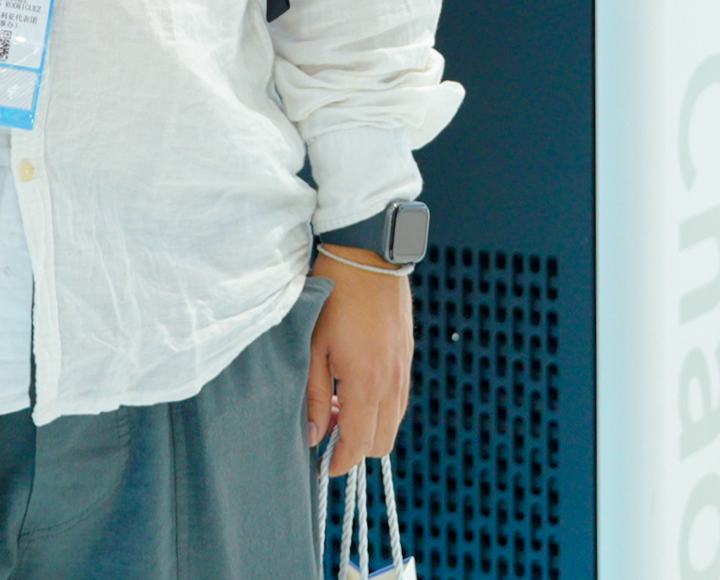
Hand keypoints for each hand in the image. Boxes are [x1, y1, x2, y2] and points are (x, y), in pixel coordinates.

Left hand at [304, 248, 412, 476]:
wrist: (367, 254)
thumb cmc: (332, 297)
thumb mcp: (311, 347)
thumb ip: (311, 396)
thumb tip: (314, 435)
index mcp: (366, 383)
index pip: (359, 444)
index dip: (341, 462)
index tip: (324, 466)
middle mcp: (392, 381)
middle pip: (383, 442)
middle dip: (356, 447)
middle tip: (327, 430)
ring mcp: (404, 368)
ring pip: (394, 421)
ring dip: (369, 425)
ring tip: (336, 404)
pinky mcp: (407, 354)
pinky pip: (399, 397)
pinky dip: (380, 405)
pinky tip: (354, 385)